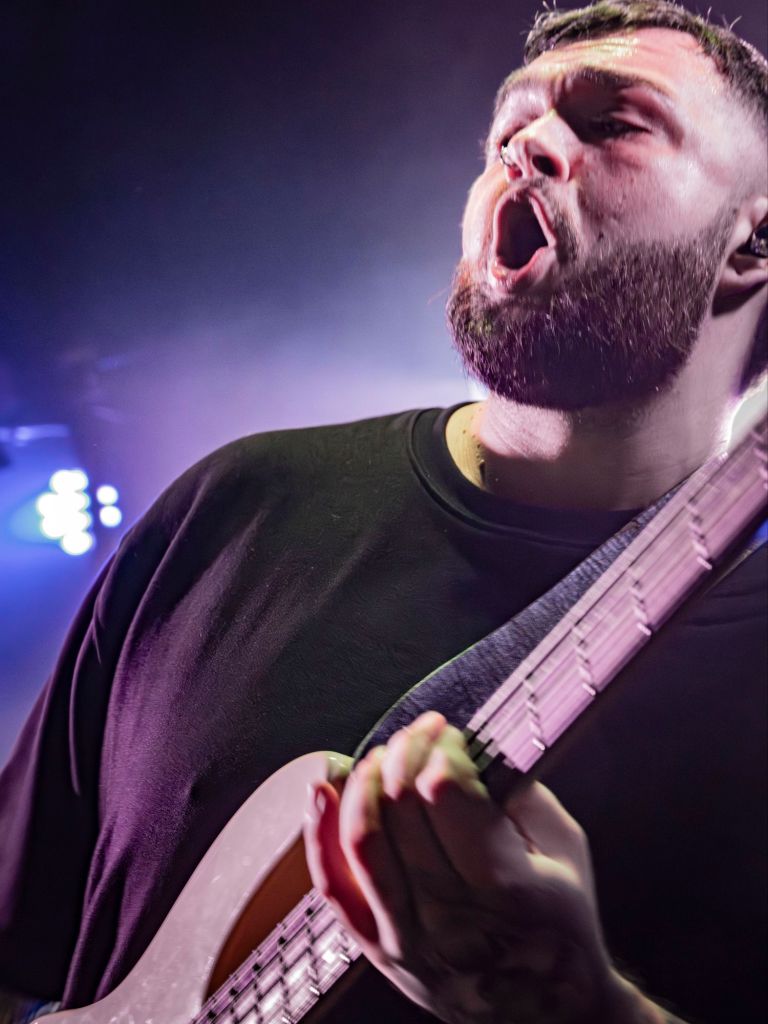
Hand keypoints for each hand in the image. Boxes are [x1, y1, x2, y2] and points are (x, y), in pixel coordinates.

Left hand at [304, 711, 647, 1022]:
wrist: (547, 1013)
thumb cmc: (560, 922)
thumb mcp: (565, 849)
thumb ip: (521, 792)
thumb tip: (470, 744)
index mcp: (505, 885)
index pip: (445, 791)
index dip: (442, 747)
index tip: (452, 735)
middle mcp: (449, 913)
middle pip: (401, 806)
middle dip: (406, 750)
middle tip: (420, 734)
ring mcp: (406, 935)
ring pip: (362, 839)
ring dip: (366, 782)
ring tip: (384, 757)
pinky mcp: (377, 948)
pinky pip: (333, 884)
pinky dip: (319, 832)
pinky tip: (321, 790)